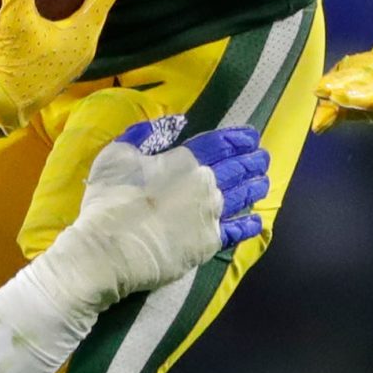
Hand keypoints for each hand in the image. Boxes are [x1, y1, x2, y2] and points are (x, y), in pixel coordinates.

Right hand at [0, 0, 122, 135]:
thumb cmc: (10, 67)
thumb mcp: (13, 23)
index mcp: (84, 33)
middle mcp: (84, 46)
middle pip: (99, 3)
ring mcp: (70, 58)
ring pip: (83, 18)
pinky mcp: (55, 66)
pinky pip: (67, 29)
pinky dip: (62, 12)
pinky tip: (43, 9)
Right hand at [47, 117, 268, 309]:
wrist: (110, 250)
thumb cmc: (109, 200)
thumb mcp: (115, 156)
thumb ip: (141, 135)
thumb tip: (169, 122)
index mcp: (186, 161)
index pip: (221, 143)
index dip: (238, 138)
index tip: (250, 136)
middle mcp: (206, 185)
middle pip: (238, 168)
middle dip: (253, 161)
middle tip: (261, 157)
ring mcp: (211, 215)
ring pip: (243, 197)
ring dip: (255, 187)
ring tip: (263, 182)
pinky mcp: (210, 242)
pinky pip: (237, 231)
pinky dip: (249, 224)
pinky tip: (256, 220)